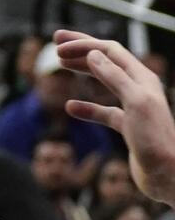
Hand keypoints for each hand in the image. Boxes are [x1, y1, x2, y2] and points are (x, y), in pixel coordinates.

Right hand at [54, 29, 174, 204]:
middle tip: (56, 44)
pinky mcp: (129, 127)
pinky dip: (87, 107)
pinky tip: (71, 108)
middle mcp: (138, 88)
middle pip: (107, 61)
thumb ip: (114, 77)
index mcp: (142, 78)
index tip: (59, 46)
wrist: (168, 175)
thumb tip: (92, 54)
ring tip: (62, 65)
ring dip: (83, 71)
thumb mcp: (135, 103)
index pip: (110, 50)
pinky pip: (104, 111)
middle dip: (81, 50)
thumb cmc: (156, 140)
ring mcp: (133, 107)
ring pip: (104, 82)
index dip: (84, 44)